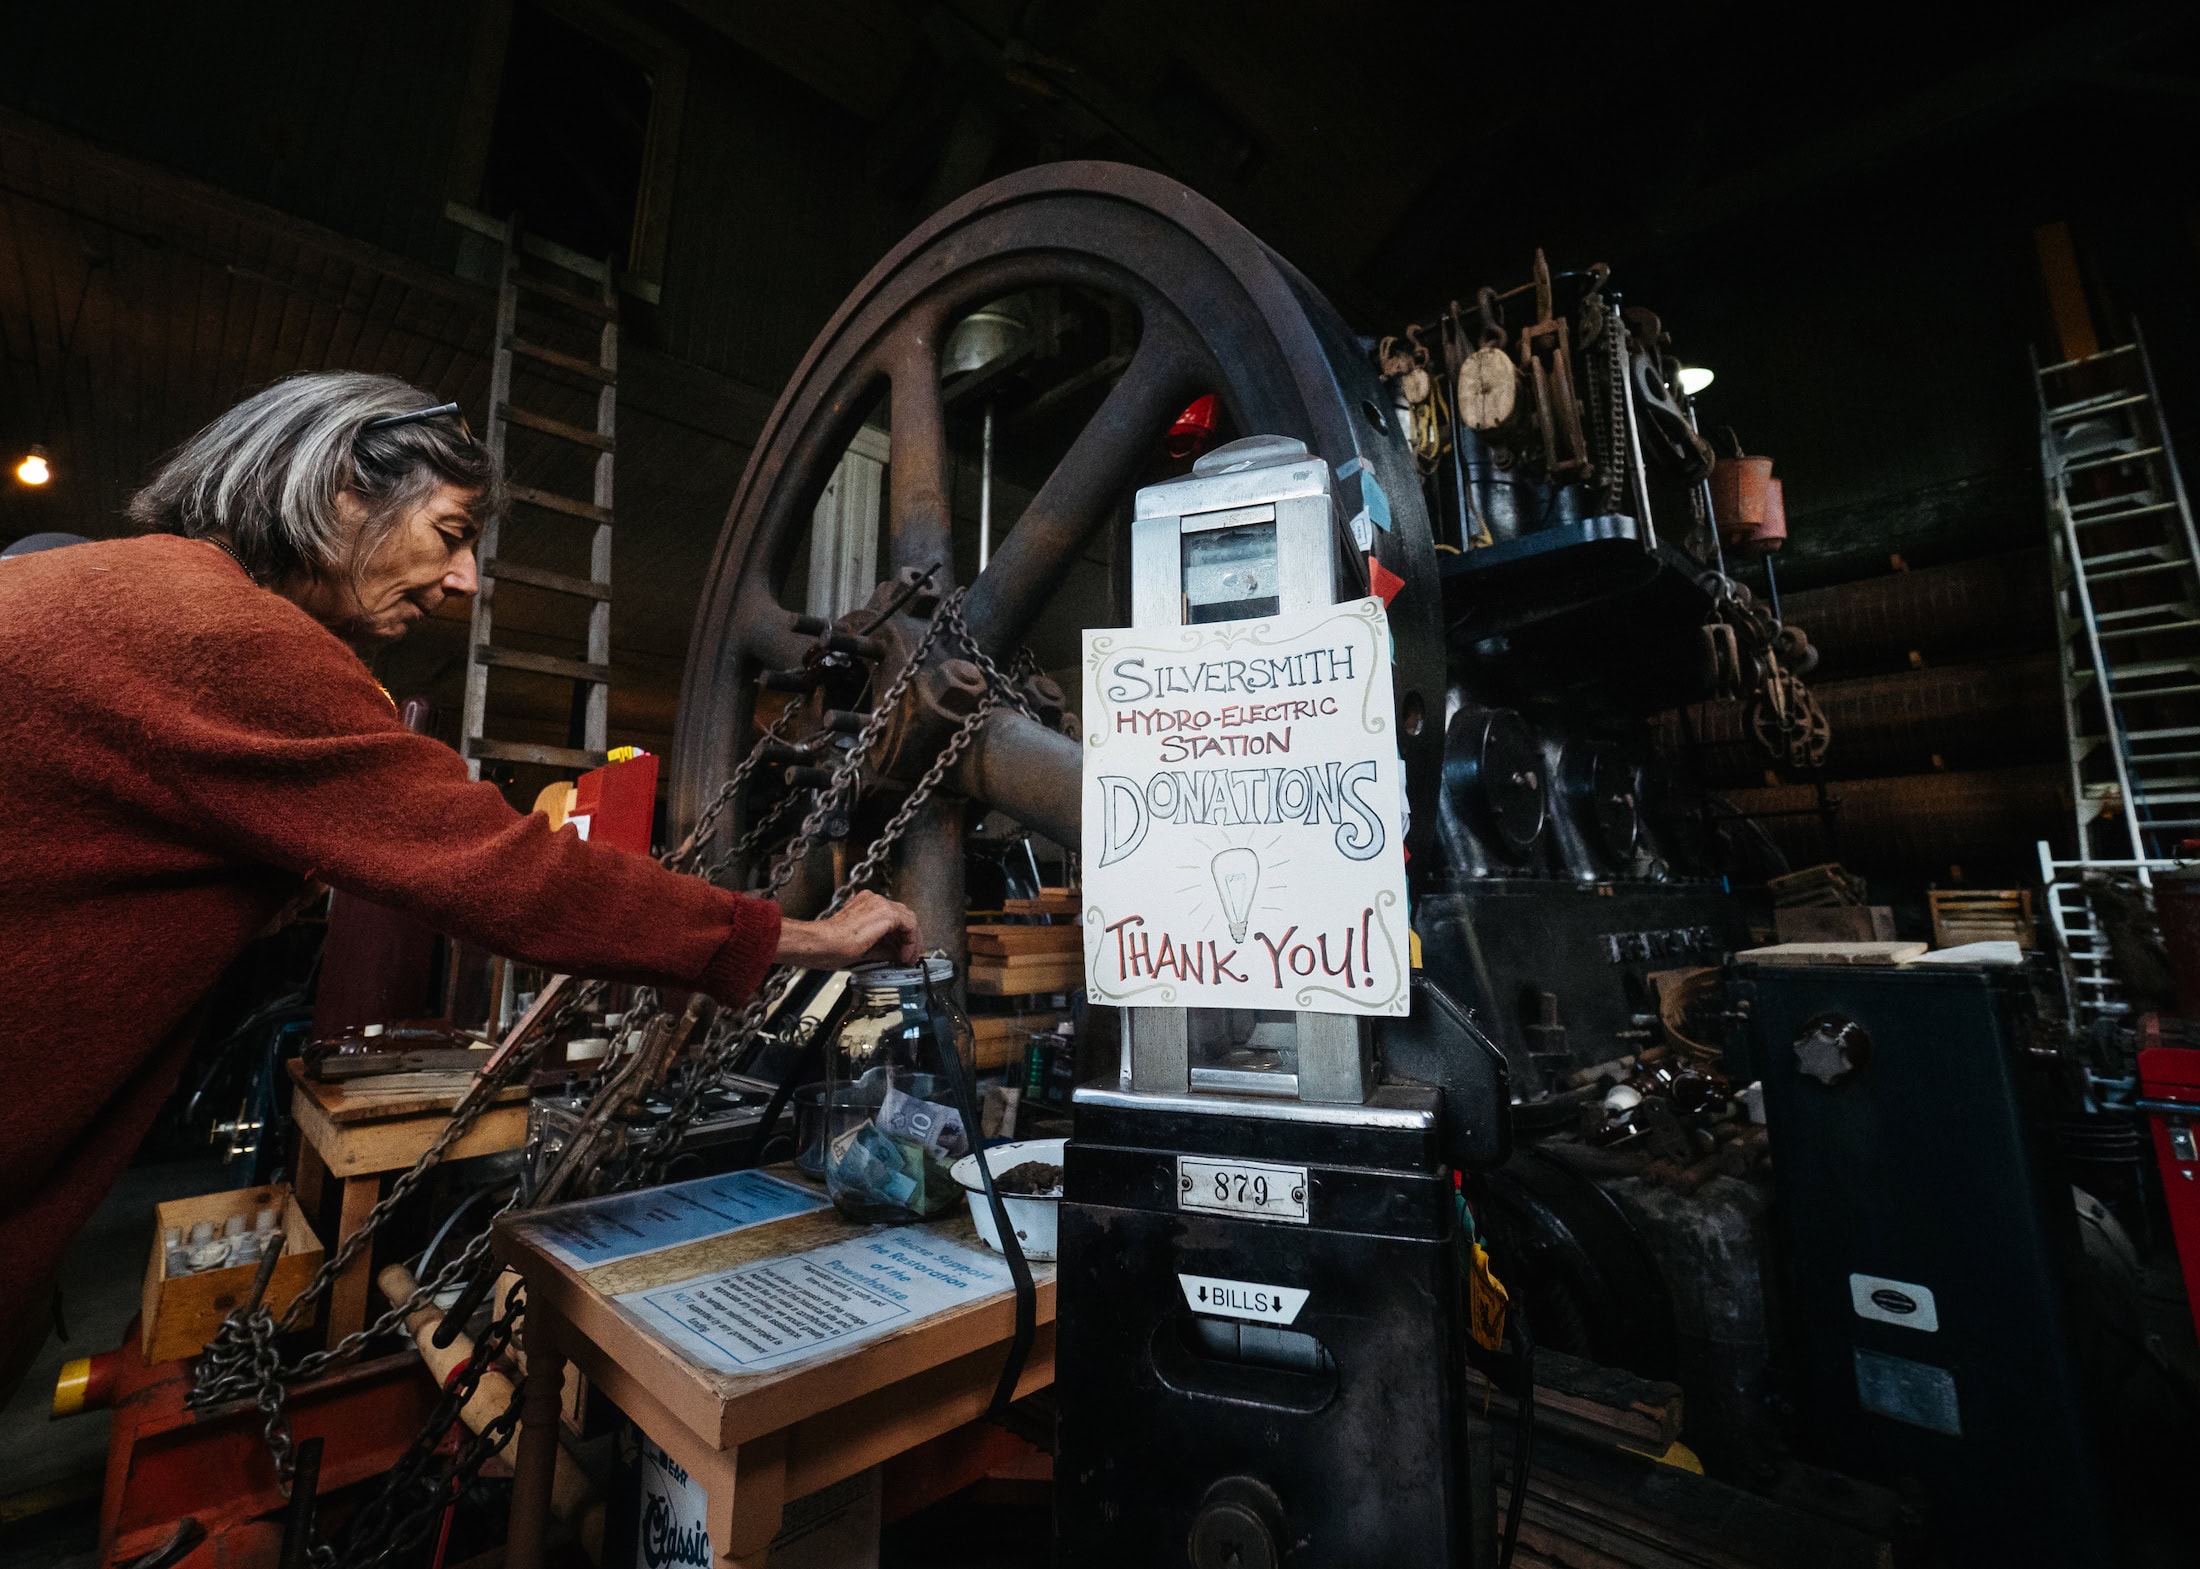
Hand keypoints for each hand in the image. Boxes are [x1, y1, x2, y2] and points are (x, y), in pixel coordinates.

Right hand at [775, 890, 922, 969]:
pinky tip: (905, 955)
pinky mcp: (886, 913)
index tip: (903, 953)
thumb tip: (896, 954)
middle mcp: (873, 900)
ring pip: (908, 919)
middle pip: (903, 916)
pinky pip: (909, 924)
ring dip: (912, 940)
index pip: (892, 918)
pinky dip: (911, 941)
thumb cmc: (831, 947)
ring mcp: (879, 904)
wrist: (822, 944)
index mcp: (864, 904)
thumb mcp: (863, 948)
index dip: (901, 937)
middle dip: (909, 938)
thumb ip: (882, 948)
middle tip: (911, 956)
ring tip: (909, 958)